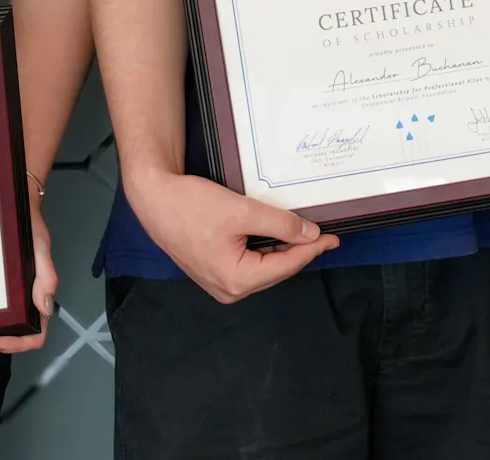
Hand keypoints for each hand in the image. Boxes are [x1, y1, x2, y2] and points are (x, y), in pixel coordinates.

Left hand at [0, 205, 56, 352]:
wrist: (18, 205)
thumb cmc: (31, 226)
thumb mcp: (40, 247)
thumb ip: (46, 275)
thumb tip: (45, 309)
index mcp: (41, 291)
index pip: (38, 332)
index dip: (19, 343)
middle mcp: (30, 295)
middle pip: (25, 332)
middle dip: (7, 340)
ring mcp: (19, 290)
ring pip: (14, 321)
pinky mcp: (8, 283)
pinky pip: (4, 305)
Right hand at [128, 171, 337, 304]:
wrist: (155, 199)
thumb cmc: (193, 205)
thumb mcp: (242, 211)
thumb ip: (279, 224)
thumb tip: (310, 234)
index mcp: (237, 280)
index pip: (287, 266)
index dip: (312, 250)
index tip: (333, 237)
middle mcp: (229, 289)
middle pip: (276, 271)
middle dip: (299, 253)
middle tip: (323, 234)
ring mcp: (219, 283)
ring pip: (263, 269)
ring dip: (282, 252)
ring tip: (304, 235)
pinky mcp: (213, 271)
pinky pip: (248, 265)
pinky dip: (264, 251)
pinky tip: (276, 236)